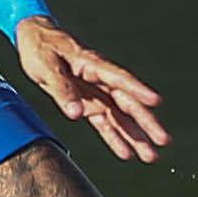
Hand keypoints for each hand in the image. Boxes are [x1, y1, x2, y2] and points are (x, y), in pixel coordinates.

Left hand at [14, 21, 168, 164]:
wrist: (33, 39)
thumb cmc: (40, 48)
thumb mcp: (46, 66)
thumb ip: (61, 89)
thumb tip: (76, 114)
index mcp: (93, 64)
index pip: (120, 79)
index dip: (138, 90)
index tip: (156, 101)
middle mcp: (100, 80)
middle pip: (128, 103)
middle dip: (146, 122)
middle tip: (164, 140)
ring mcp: (96, 93)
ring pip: (120, 117)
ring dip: (135, 136)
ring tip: (151, 157)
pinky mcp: (87, 104)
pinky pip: (103, 123)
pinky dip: (114, 138)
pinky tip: (127, 154)